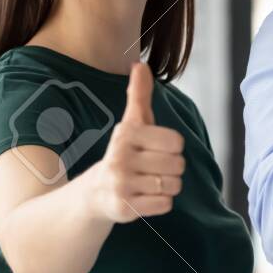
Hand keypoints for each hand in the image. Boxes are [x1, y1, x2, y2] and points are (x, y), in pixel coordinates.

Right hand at [84, 62, 184, 222]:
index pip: (177, 142)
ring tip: (147, 183)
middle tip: (151, 169)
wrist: (93, 194)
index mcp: (126, 134)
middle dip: (171, 169)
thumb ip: (139, 95)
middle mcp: (120, 158)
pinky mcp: (123, 208)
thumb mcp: (132, 123)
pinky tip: (144, 197)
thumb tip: (140, 65)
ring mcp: (120, 184)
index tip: (154, 150)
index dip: (172, 148)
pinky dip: (161, 203)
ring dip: (167, 187)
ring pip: (174, 185)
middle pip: (178, 165)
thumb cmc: (123, 153)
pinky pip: (165, 204)